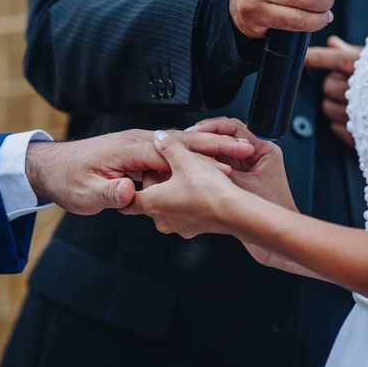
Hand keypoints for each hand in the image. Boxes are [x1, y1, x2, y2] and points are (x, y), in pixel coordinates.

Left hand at [25, 129, 254, 215]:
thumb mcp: (85, 194)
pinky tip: (212, 163)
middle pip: (185, 142)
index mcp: (129, 150)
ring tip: (239, 153)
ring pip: (183, 147)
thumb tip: (129, 194)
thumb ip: (109, 194)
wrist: (56, 168)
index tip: (229, 160)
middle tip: (246, 150)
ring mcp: (141, 147)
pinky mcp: (142, 153)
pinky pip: (173, 154)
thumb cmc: (70, 180)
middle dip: (216, 145)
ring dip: (210, 150)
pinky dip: (195, 155)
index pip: (173, 150)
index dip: (204, 153)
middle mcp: (138, 143)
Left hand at [122, 131, 250, 238]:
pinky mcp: (195, 228)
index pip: (128, 200)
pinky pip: (185, 209)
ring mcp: (179, 226)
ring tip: (189, 172)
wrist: (239, 216)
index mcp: (151, 202)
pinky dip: (188, 197)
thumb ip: (168, 148)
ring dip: (175, 187)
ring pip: (169, 203)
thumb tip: (159, 139)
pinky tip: (201, 185)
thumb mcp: (185, 161)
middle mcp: (161, 219)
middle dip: (157, 180)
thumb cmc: (210, 193)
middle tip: (169, 165)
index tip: (132, 178)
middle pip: (149, 198)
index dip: (129, 186)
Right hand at [192, 117, 296, 211]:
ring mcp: (247, 167)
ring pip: (220, 152)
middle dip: (204, 140)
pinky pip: (219, 166)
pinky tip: (193, 169)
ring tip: (186, 156)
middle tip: (186, 143)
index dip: (212, 127)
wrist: (274, 238)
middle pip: (225, 138)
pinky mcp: (239, 179)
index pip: (234, 128)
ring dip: (204, 154)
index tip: (196, 131)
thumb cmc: (269, 212)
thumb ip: (218, 170)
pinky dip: (207, 167)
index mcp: (263, 150)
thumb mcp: (239, 186)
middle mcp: (256, 155)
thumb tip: (195, 157)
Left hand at [306, 36, 361, 146]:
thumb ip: (353, 54)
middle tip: (352, 85)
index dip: (314, 57)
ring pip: (327, 107)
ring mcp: (360, 115)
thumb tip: (333, 43)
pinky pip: (334, 127)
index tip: (302, 57)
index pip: (334, 60)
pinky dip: (341, 123)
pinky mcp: (360, 136)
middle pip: (327, 85)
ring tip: (359, 103)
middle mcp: (363, 91)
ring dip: (336, 104)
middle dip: (333, 84)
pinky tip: (359, 118)